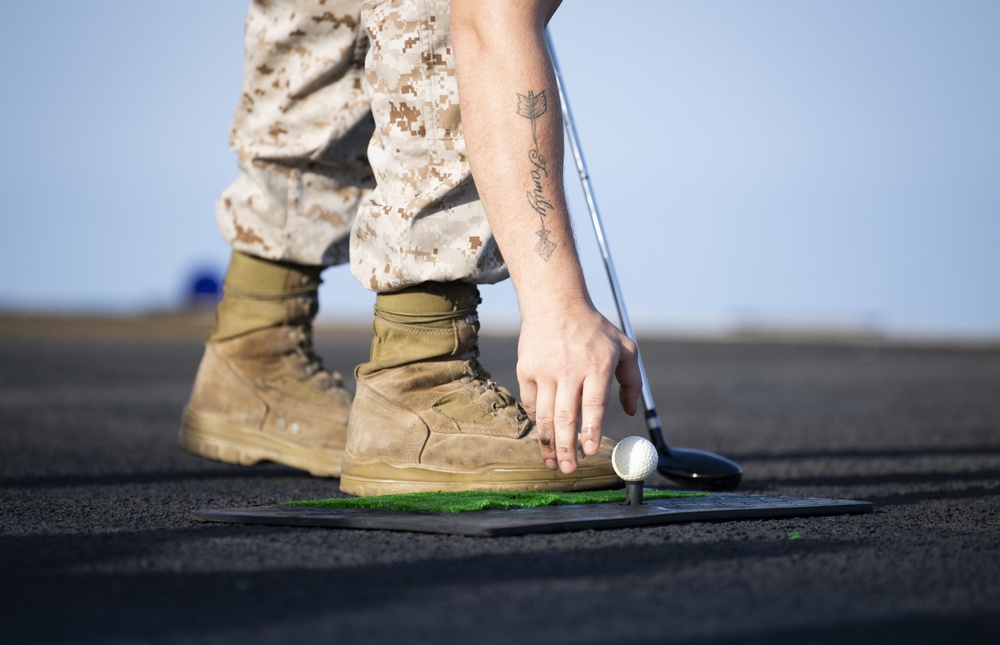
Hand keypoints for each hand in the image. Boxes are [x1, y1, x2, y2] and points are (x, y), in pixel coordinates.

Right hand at [516, 301, 641, 472]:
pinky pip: (530, 403)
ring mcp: (545, 370)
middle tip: (570, 469)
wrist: (555, 302)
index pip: (593, 404)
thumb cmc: (594, 329)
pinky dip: (537, 421)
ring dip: (548, 443)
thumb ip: (632, 381)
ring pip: (543, 416)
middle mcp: (569, 369)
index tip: (589, 451)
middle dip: (567, 447)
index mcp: (598, 364)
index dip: (590, 430)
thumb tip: (632, 413)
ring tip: (554, 463)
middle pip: (565, 416)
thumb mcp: (624, 348)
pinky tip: (544, 434)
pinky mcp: (526, 370)